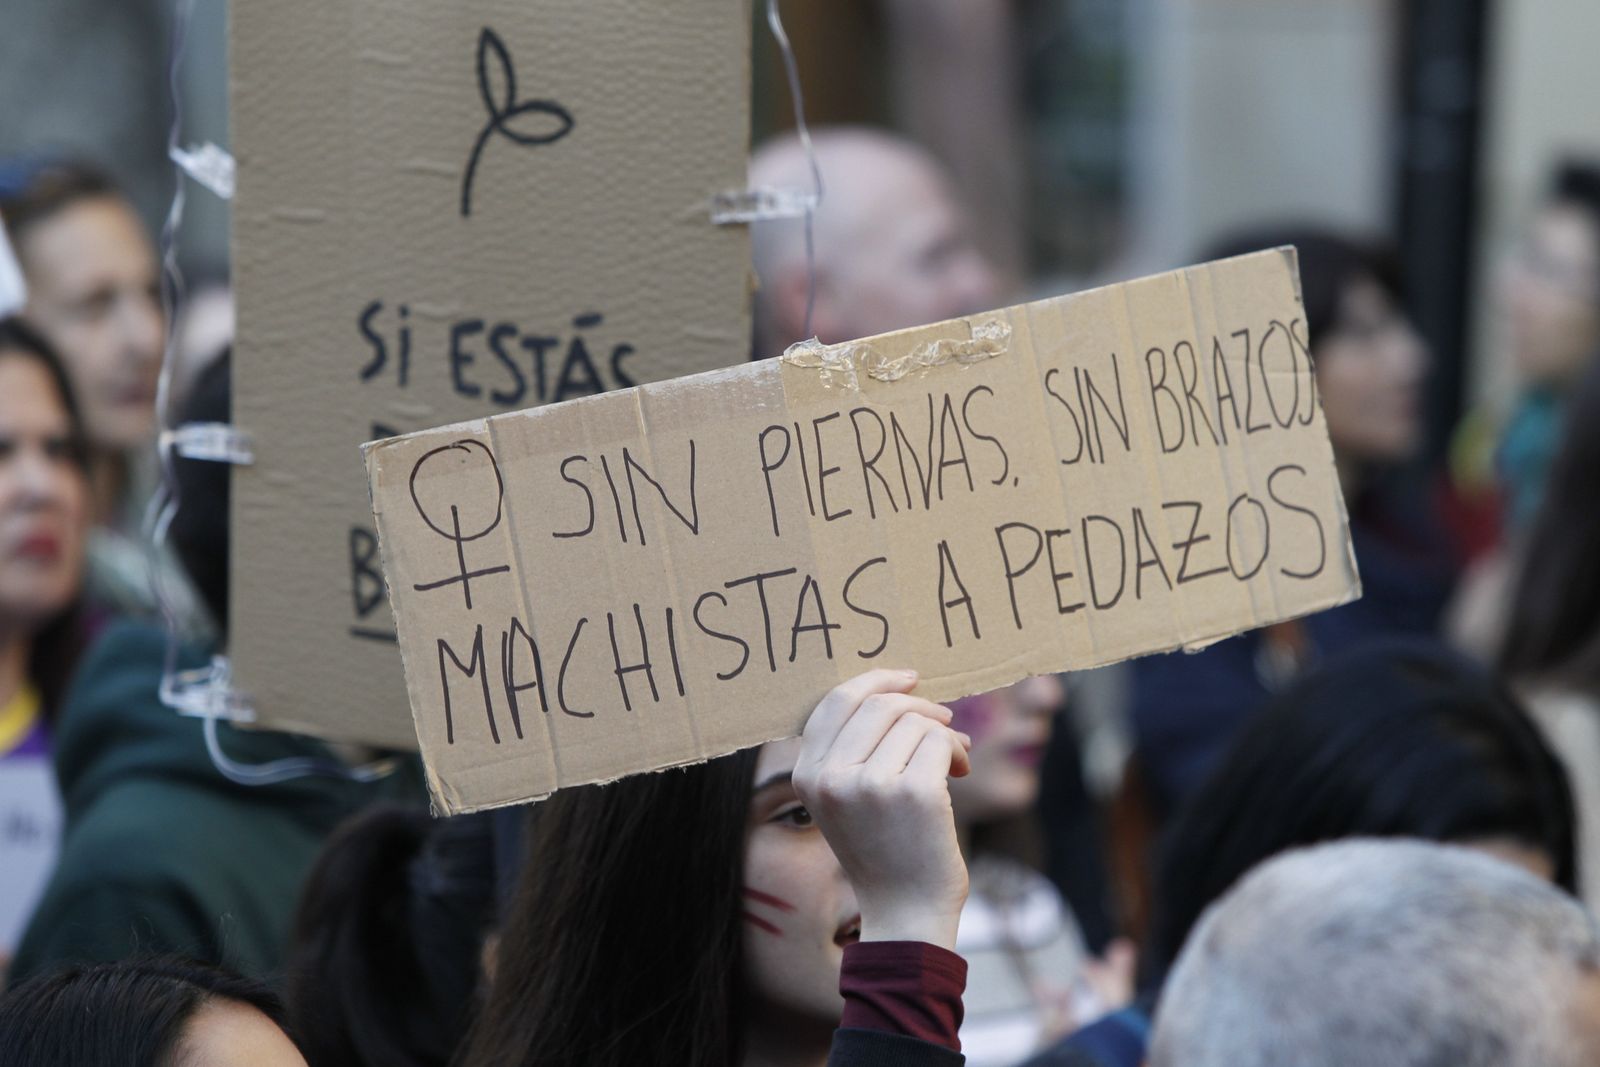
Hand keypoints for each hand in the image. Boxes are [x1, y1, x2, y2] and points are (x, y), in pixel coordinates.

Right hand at [793, 669, 971, 949]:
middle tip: (945, 722)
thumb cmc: (885, 852)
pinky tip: (959, 772)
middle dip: (919, 706)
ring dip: (943, 733)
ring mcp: (869, 785)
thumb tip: (898, 689)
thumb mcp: (847, 800)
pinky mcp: (912, 792)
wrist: (906, 913)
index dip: (874, 681)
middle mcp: (831, 778)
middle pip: (879, 704)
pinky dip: (956, 750)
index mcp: (807, 776)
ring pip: (914, 720)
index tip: (909, 679)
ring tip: (953, 760)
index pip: (834, 702)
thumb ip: (853, 750)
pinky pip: (939, 740)